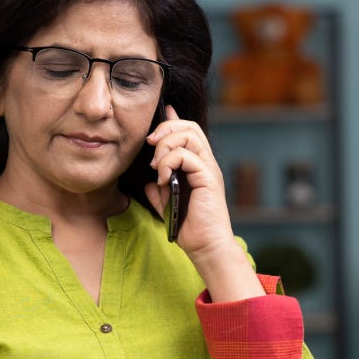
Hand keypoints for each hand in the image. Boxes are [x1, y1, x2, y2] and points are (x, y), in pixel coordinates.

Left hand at [145, 105, 264, 301]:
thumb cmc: (189, 228)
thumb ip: (159, 189)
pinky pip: (188, 156)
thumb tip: (150, 180)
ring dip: (165, 146)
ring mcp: (208, 169)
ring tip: (156, 166)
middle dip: (165, 129)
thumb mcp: (167, 205)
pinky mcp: (208, 178)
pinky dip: (169, 163)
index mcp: (198, 166)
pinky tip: (162, 178)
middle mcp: (206, 163)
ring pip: (189, 135)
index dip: (173, 119)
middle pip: (189, 126)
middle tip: (150, 145)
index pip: (189, 132)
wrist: (206, 247)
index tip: (162, 111)